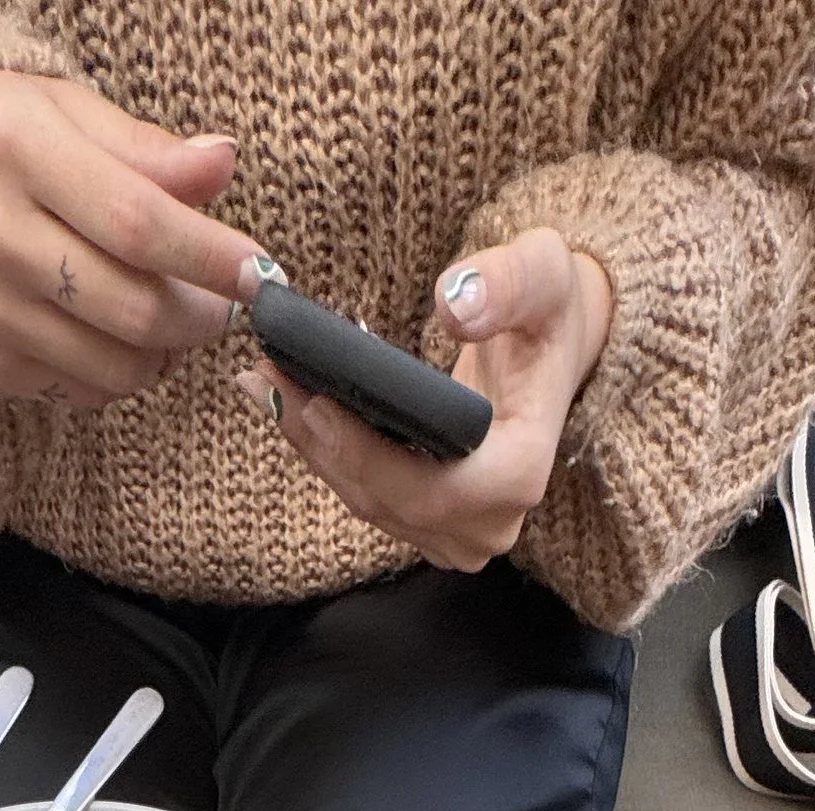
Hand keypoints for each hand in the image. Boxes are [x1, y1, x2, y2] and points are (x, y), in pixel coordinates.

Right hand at [0, 73, 264, 407]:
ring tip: (171, 312)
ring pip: (119, 367)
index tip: (260, 274)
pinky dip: (124, 371)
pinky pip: (90, 391)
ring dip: (168, 352)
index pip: (137, 222)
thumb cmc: (23, 141)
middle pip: (135, 309)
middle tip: (224, 303)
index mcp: (16, 150)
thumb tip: (222, 164)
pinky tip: (119, 331)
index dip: (210, 256)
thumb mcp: (79, 113)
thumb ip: (152, 149)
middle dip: (203, 317)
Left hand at [235, 228, 613, 568]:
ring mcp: (460, 534)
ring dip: (312, 447)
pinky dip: (326, 452)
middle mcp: (491, 521)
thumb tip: (455, 305)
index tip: (315, 402)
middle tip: (262, 376)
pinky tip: (288, 403)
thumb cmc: (549, 311)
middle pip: (387, 501)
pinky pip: (367, 497)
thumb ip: (509, 281)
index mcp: (521, 471)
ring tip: (263, 382)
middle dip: (320, 443)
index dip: (368, 456)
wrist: (552, 348)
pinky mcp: (431, 526)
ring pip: (368, 504)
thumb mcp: (545, 272)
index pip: (433, 489)